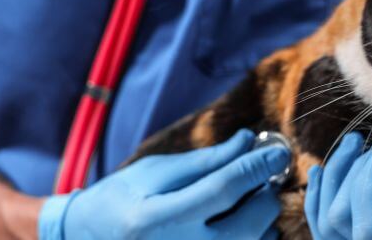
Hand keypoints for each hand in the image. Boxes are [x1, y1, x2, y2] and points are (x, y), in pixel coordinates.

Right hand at [39, 129, 288, 239]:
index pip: (223, 189)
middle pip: (249, 223)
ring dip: (262, 218)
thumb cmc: (123, 199)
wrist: (92, 239)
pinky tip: (240, 222)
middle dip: (265, 193)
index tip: (279, 151)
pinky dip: (254, 237)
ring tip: (246, 199)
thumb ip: (204, 161)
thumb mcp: (156, 172)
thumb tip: (249, 141)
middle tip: (263, 175)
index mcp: (157, 219)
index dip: (256, 166)